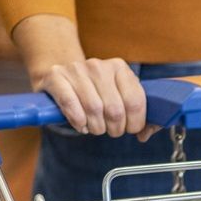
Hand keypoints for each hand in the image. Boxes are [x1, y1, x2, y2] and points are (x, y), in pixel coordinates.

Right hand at [12, 15, 153, 138]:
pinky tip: (81, 125)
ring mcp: (76, 69)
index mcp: (119, 67)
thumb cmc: (94, 92)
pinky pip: (71, 104)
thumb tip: (144, 135)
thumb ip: (136, 113)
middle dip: (115, 128)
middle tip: (111, 130)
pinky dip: (78, 120)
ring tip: (95, 127)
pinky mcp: (56, 76)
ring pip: (94, 110)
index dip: (134, 123)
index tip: (129, 129)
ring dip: (96, 127)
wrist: (59, 75)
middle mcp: (98, 65)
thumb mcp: (117, 95)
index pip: (135, 102)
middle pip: (115, 110)